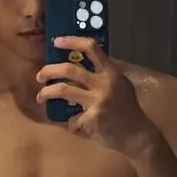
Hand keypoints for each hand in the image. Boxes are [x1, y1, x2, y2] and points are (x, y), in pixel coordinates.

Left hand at [37, 37, 158, 157]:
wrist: (136, 135)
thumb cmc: (128, 109)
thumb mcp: (121, 85)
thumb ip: (104, 74)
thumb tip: (83, 63)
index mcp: (111, 72)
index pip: (92, 48)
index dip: (72, 41)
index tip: (56, 41)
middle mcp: (103, 83)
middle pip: (69, 69)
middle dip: (49, 70)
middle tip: (40, 76)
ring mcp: (97, 100)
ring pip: (63, 90)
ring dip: (46, 93)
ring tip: (40, 97)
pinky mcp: (92, 118)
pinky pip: (72, 119)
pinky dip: (72, 123)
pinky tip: (76, 127)